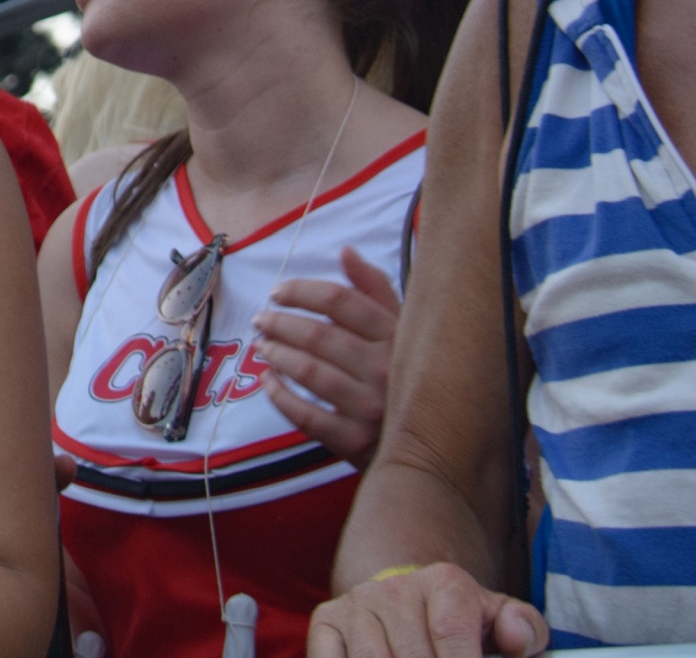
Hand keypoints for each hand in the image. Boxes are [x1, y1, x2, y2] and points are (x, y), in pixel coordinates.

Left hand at [253, 246, 400, 465]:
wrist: (435, 445)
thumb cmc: (410, 376)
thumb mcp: (404, 329)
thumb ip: (375, 289)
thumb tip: (345, 251)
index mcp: (397, 336)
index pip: (341, 301)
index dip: (302, 292)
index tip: (278, 292)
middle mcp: (387, 369)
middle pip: (319, 335)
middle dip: (280, 323)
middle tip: (260, 320)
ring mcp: (372, 408)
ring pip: (309, 372)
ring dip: (277, 355)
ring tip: (261, 346)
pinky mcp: (356, 442)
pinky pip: (307, 416)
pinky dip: (280, 396)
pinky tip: (268, 382)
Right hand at [309, 563, 548, 657]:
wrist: (409, 601)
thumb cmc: (462, 623)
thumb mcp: (500, 621)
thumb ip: (525, 630)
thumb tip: (515, 640)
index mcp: (445, 582)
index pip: (452, 631)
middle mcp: (395, 587)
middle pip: (411, 655)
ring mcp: (357, 603)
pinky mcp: (326, 621)